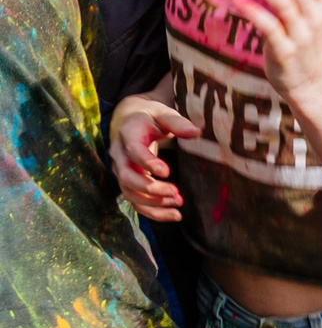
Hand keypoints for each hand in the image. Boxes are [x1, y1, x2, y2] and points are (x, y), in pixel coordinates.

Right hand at [110, 98, 197, 221]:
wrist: (127, 120)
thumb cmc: (149, 117)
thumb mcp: (162, 112)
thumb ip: (177, 122)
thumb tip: (196, 132)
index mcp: (129, 135)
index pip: (133, 151)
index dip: (147, 163)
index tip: (167, 172)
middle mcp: (120, 155)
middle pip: (127, 177)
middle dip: (150, 189)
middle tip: (176, 194)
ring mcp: (121, 170)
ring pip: (129, 193)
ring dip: (153, 204)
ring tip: (178, 206)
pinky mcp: (127, 182)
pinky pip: (135, 201)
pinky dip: (152, 211)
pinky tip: (174, 215)